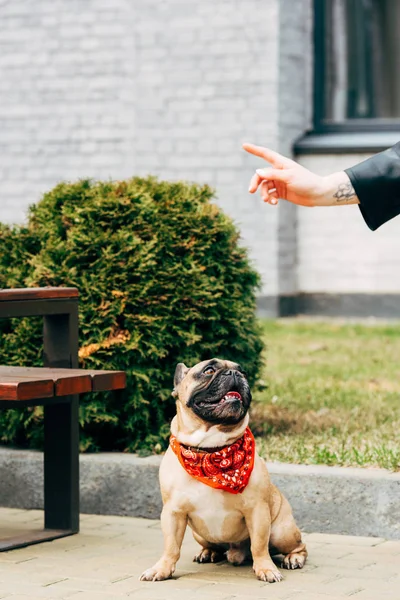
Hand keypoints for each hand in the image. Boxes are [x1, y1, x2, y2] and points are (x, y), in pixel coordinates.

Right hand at [243, 143, 358, 206]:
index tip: (244, 145)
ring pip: (265, 187)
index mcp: (281, 163)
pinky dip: (270, 199)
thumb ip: (272, 174)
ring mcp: (280, 182)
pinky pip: (270, 195)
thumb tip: (257, 172)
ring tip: (268, 200)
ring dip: (264, 194)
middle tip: (251, 190)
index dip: (254, 150)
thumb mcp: (288, 177)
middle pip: (260, 175)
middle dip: (255, 182)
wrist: (317, 194)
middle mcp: (279, 172)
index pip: (265, 154)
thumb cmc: (305, 182)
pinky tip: (273, 203)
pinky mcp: (282, 192)